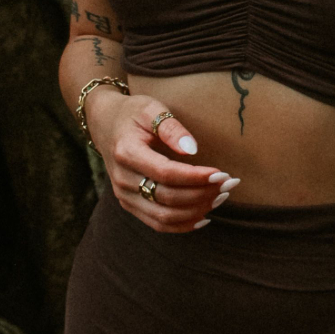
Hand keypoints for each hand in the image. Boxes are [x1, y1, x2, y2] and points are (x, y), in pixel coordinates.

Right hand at [85, 88, 238, 231]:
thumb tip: (193, 149)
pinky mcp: (129, 204)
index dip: (195, 177)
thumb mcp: (151, 109)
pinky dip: (182, 224)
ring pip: (163, 217)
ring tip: (220, 197)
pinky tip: (203, 216)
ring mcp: (123, 195)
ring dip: (195, 211)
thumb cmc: (133, 113)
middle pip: (166, 198)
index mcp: (126, 153)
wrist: (105, 124)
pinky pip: (156, 223)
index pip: (165, 173)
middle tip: (229, 184)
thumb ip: (171, 128)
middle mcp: (122, 179)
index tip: (221, 174)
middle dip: (202, 194)